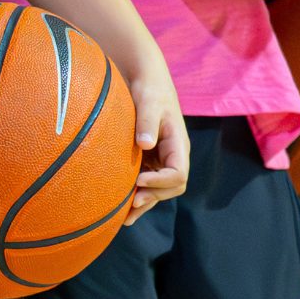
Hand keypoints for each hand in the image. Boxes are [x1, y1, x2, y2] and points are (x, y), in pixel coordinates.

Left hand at [118, 67, 186, 222]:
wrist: (145, 81)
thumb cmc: (149, 89)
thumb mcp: (148, 102)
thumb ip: (146, 121)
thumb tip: (145, 144)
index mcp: (178, 144)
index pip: (178, 173)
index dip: (160, 182)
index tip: (139, 180)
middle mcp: (173, 156)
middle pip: (171, 187)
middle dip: (152, 196)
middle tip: (130, 201)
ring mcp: (161, 160)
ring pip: (158, 190)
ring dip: (144, 203)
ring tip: (125, 218)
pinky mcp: (148, 160)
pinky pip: (146, 184)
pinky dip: (136, 195)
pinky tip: (121, 207)